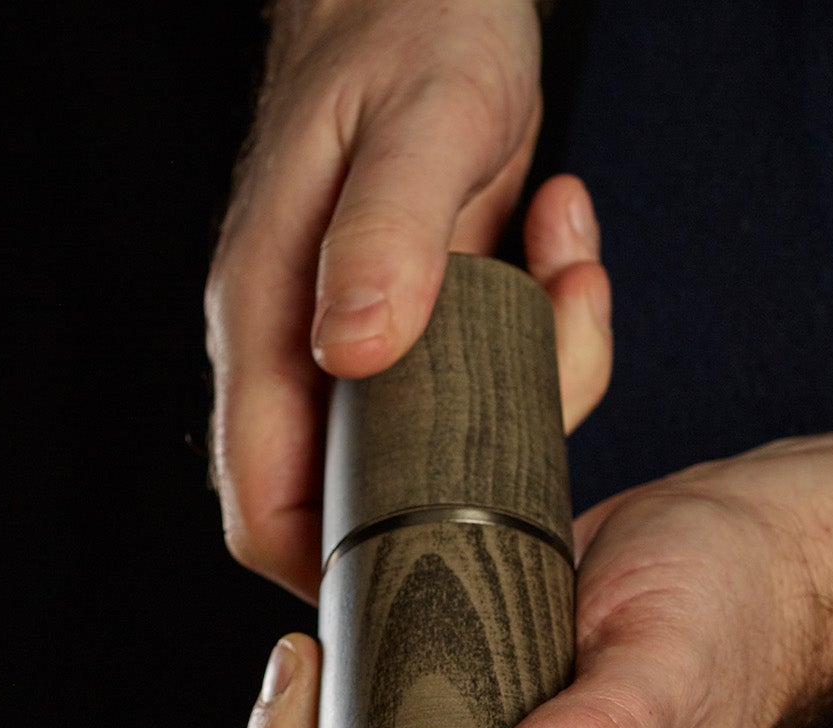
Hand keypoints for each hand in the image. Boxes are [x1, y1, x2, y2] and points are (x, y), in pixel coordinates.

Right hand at [208, 0, 612, 598]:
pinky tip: (559, 239)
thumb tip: (354, 353)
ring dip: (536, 381)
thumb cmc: (408, 29)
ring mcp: (364, 347)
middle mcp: (308, 349)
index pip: (266, 507)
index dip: (330, 569)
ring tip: (566, 271)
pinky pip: (489, 385)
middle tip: (550, 377)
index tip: (429, 569)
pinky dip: (550, 334)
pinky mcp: (424, 331)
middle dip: (473, 473)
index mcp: (269, 322)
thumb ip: (387, 238)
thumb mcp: (417, 126)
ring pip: (444, 447)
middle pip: (363, 499)